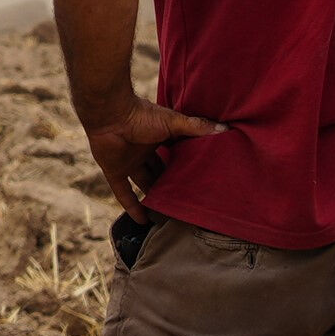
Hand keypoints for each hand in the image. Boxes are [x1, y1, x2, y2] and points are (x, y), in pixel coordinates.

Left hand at [81, 98, 221, 216]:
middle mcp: (144, 150)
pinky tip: (143, 221)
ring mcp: (129, 162)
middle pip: (160, 171)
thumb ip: (196, 127)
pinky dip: (132, 206)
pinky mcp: (114, 171)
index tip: (201, 178)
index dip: (185, 164)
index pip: (174, 154)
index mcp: (158, 137)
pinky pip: (123, 193)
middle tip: (188, 200)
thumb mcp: (174, 122)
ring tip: (171, 214)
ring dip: (154, 196)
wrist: (110, 114)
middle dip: (171, 183)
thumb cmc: (142, 115)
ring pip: (144, 183)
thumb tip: (225, 130)